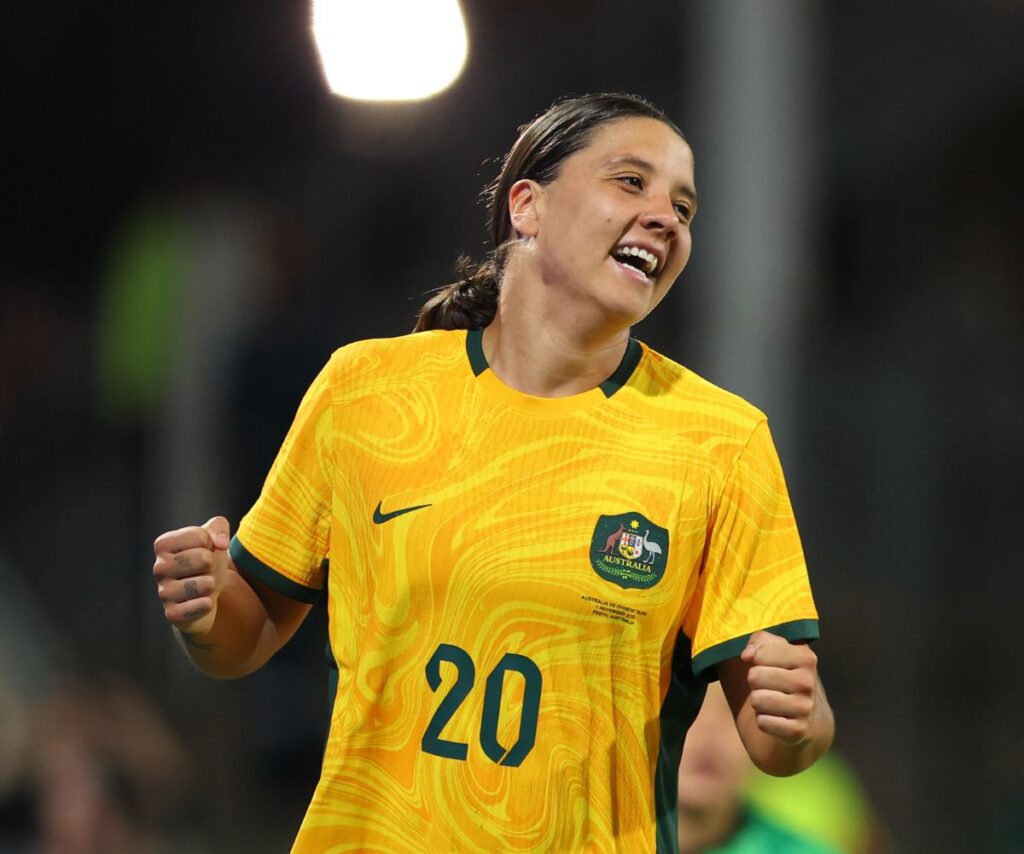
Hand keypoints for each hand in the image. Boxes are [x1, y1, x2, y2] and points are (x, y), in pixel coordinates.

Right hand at [153, 517, 230, 636]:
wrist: (204, 595)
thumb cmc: (206, 561)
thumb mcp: (214, 538)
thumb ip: (219, 527)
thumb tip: (221, 543)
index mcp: (163, 545)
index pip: (200, 536)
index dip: (212, 543)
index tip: (205, 550)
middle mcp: (159, 568)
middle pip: (203, 558)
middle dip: (213, 564)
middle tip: (205, 570)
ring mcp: (163, 592)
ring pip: (205, 584)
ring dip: (212, 584)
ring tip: (204, 585)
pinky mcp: (172, 614)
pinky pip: (202, 605)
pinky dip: (209, 603)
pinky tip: (203, 601)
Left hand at [740, 630, 819, 744]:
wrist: (808, 713)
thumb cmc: (783, 673)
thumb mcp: (776, 649)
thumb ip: (759, 640)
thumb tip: (747, 655)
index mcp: (805, 658)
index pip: (760, 654)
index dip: (756, 658)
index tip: (765, 663)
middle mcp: (807, 683)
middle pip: (754, 677)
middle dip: (754, 680)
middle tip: (767, 684)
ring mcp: (804, 708)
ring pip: (756, 700)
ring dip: (757, 700)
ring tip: (771, 699)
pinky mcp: (798, 731)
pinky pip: (762, 723)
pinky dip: (763, 720)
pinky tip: (776, 716)